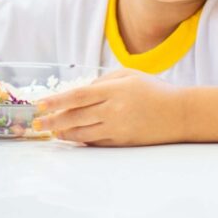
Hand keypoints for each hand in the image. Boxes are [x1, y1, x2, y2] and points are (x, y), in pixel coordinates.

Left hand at [33, 69, 186, 145]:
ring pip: (82, 133)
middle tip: (37, 124)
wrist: (180, 114)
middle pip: (75, 117)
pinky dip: (81, 140)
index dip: (57, 101)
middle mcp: (113, 110)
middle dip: (53, 120)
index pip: (78, 96)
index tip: (40, 104)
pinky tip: (72, 137)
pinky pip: (96, 142)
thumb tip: (82, 91)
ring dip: (63, 133)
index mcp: (115, 90)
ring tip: (52, 131)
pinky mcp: (122, 142)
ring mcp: (118, 129)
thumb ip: (104, 80)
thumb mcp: (130, 75)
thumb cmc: (155, 91)